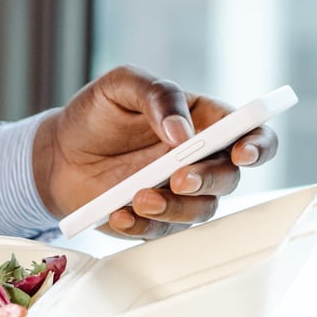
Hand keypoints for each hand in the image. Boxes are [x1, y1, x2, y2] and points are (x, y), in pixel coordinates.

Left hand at [31, 66, 280, 238]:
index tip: (242, 153)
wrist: (58, 152)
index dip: (258, 145)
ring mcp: (180, 192)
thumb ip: (158, 96)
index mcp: (204, 120)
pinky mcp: (156, 219)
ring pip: (202, 210)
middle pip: (230, 177)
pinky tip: (118, 212)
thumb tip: (182, 130)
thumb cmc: (97, 112)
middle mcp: (200, 159)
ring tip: (139, 196)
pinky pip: (162, 232)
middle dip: (208, 179)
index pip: (251, 132)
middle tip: (178, 177)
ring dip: (175, 207)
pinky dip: (142, 225)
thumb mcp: (122, 84)